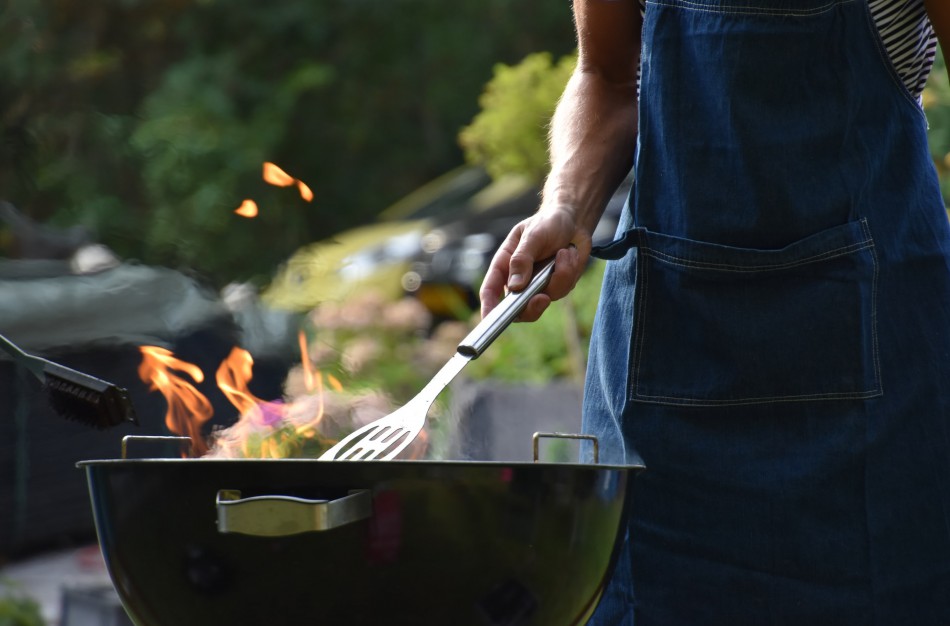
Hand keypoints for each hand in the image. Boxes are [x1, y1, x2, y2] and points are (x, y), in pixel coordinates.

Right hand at [479, 205, 591, 321]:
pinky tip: (569, 254)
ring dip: (559, 276)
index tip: (489, 320)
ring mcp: (538, 285)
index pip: (491, 291)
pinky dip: (569, 272)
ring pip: (545, 299)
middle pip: (517, 308)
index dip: (488, 308)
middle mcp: (519, 279)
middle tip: (542, 298)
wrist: (574, 221)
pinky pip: (563, 290)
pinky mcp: (557, 286)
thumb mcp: (532, 235)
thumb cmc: (547, 223)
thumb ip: (522, 259)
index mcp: (504, 265)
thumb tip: (515, 286)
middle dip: (531, 307)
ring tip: (564, 252)